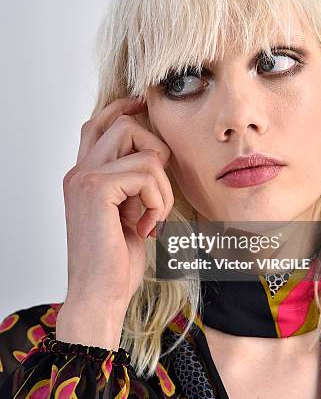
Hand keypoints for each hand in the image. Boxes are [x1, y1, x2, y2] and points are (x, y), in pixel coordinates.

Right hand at [61, 96, 173, 315]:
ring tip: (151, 218)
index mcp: (84, 175)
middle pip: (126, 125)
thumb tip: (156, 154)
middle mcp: (79, 171)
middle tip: (156, 194)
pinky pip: (148, 173)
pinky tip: (146, 227)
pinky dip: (159, 201)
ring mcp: (85, 177)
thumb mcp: (127, 213)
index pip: (98, 124)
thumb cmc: (116, 261)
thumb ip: (132, 182)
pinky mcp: (97, 188)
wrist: (99, 296)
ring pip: (145, 149)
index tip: (142, 102)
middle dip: (157, 154)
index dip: (121, 109)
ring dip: (162, 188)